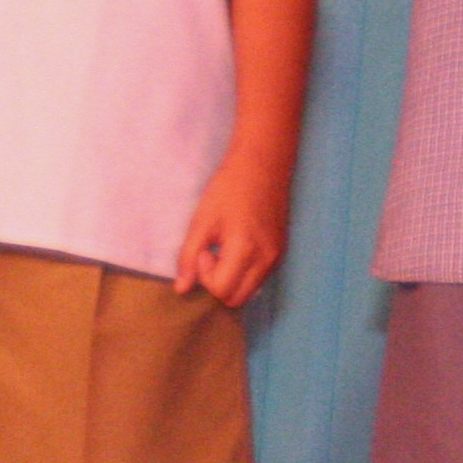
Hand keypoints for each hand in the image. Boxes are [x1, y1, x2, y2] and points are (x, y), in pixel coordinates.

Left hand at [173, 148, 291, 306]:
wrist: (263, 163)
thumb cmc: (229, 187)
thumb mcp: (203, 220)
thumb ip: (189, 256)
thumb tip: (181, 289)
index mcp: (247, 251)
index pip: (222, 290)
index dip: (206, 276)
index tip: (204, 249)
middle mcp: (267, 261)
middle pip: (237, 299)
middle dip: (218, 284)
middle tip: (211, 252)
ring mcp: (277, 258)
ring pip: (249, 291)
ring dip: (231, 279)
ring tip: (223, 248)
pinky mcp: (280, 252)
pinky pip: (258, 278)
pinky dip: (243, 272)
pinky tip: (236, 246)